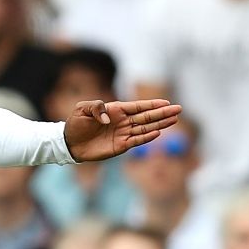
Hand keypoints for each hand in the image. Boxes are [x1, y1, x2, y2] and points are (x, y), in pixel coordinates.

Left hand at [64, 98, 182, 162]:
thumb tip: (108, 119)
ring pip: (146, 128)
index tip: (167, 102)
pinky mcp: (121, 146)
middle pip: (147, 116)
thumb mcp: (82, 109)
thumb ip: (96, 108)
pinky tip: (158, 133)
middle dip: (163, 113)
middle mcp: (123, 121)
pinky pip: (137, 140)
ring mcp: (123, 134)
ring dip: (160, 124)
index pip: (138, 106)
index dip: (152, 104)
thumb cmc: (75, 124)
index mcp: (116, 110)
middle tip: (179, 109)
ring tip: (174, 119)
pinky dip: (147, 138)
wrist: (69, 143)